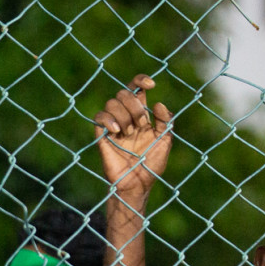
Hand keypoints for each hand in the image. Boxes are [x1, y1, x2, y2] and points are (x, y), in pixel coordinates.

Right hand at [95, 75, 172, 207]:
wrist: (138, 184)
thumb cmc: (152, 165)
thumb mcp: (165, 141)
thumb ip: (165, 121)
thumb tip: (158, 103)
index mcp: (141, 116)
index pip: (136, 89)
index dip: (140, 80)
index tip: (151, 84)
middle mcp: (126, 118)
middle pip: (124, 93)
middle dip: (135, 106)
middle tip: (141, 124)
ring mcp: (113, 126)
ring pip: (111, 102)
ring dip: (124, 115)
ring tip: (129, 132)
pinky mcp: (102, 136)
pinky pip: (98, 117)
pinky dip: (108, 120)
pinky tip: (117, 132)